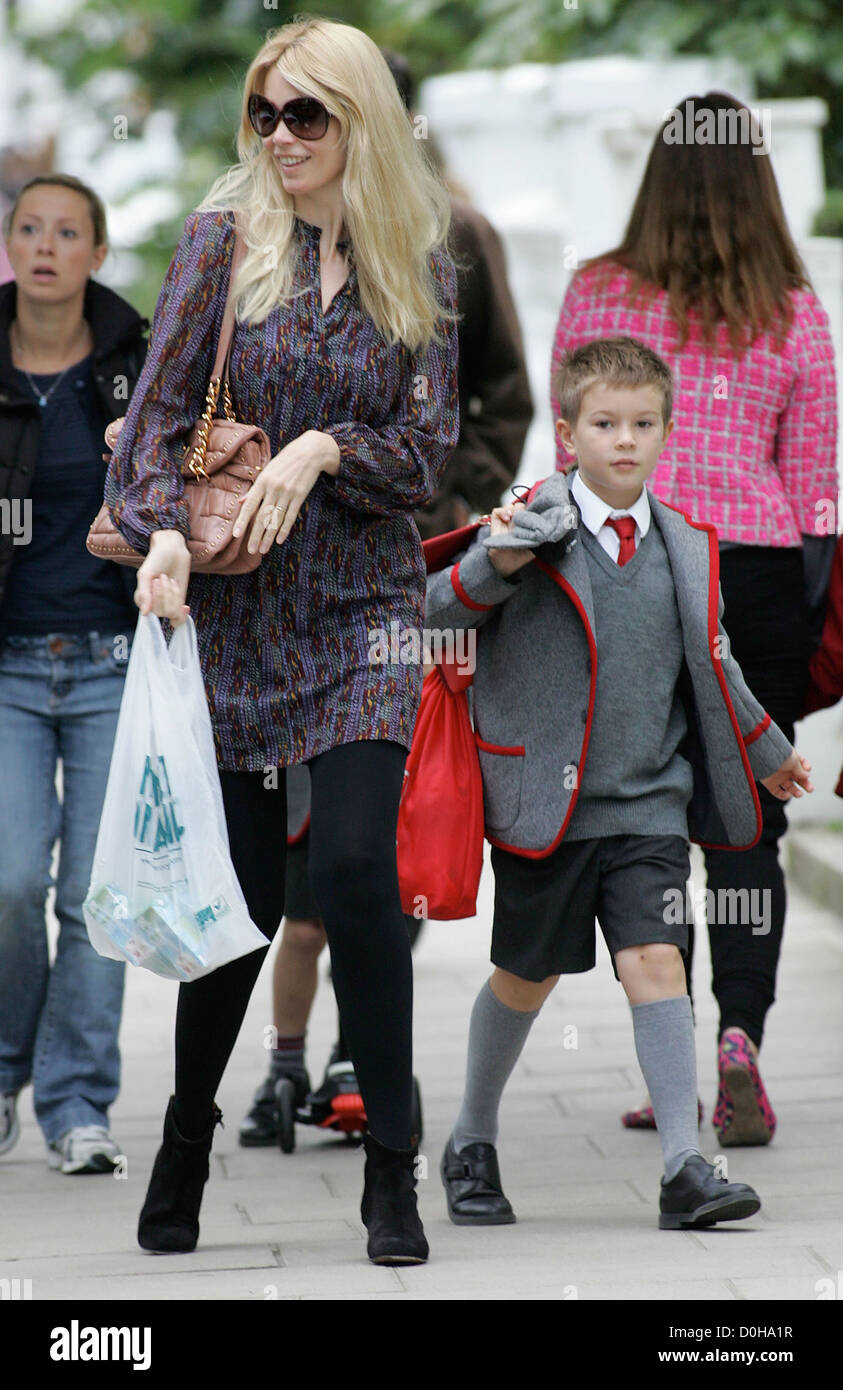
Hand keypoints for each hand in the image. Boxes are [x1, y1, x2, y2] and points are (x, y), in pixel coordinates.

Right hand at [135, 530, 190, 626]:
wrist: (172, 551)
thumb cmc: (156, 559)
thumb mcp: (145, 575)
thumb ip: (143, 594)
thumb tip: (144, 613)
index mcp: (141, 598)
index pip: (149, 611)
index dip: (157, 597)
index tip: (157, 580)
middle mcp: (153, 604)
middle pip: (161, 613)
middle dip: (165, 594)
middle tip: (163, 577)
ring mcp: (166, 604)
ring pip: (172, 613)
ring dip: (173, 596)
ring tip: (170, 581)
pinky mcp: (178, 602)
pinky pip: (179, 616)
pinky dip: (183, 613)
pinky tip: (185, 606)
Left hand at [232, 430, 339, 554]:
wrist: (309, 452)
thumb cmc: (285, 462)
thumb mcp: (267, 471)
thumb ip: (254, 489)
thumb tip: (240, 503)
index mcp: (262, 481)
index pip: (249, 506)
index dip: (242, 521)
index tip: (236, 535)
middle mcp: (273, 488)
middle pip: (262, 517)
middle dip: (256, 535)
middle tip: (251, 550)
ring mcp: (287, 493)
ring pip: (276, 520)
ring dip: (269, 537)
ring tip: (263, 550)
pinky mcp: (300, 496)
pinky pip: (291, 516)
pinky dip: (284, 529)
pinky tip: (279, 540)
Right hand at [487, 502, 534, 576]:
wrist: (506, 565)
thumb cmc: (521, 557)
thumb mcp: (535, 546)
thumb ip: (541, 537)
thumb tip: (549, 529)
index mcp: (526, 525)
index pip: (530, 510)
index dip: (532, 509)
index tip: (534, 513)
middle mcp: (516, 522)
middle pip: (520, 506)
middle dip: (523, 509)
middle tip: (524, 517)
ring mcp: (505, 522)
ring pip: (510, 506)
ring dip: (513, 509)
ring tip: (513, 518)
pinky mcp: (495, 523)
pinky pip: (496, 511)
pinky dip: (502, 512)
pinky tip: (506, 518)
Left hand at [761, 751, 813, 800]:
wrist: (761, 756)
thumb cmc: (779, 756)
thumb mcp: (794, 761)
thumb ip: (801, 770)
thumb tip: (807, 776)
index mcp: (791, 759)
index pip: (802, 764)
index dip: (807, 767)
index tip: (808, 769)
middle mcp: (785, 768)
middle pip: (798, 778)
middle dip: (805, 784)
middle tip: (810, 789)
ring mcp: (777, 776)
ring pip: (789, 787)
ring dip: (796, 792)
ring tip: (800, 794)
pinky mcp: (770, 784)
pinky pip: (777, 792)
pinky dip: (783, 796)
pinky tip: (788, 794)